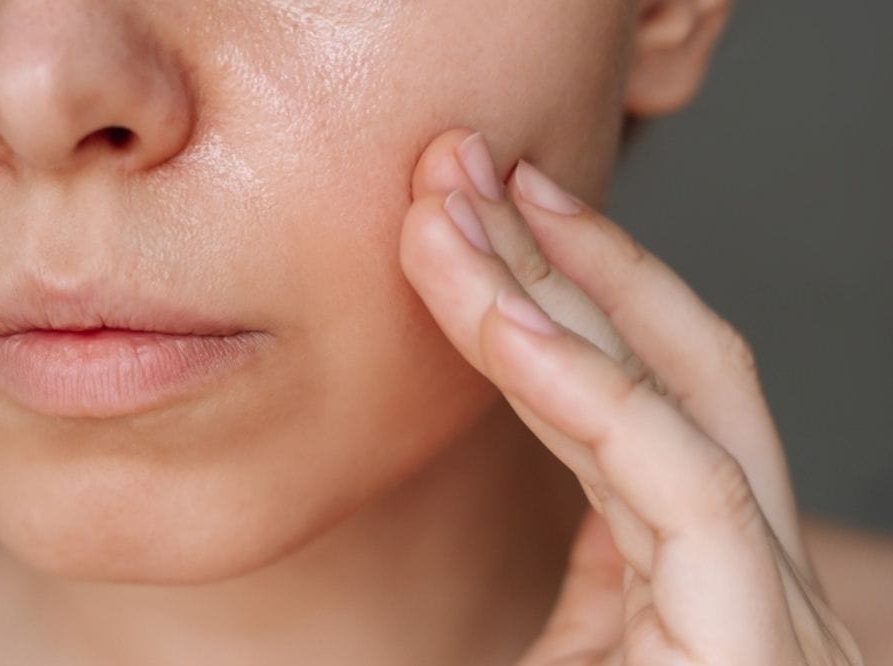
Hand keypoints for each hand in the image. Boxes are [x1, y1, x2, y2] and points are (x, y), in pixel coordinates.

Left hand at [399, 128, 864, 664]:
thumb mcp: (585, 653)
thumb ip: (593, 579)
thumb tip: (582, 510)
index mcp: (719, 564)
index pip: (653, 395)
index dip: (571, 294)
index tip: (484, 220)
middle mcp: (756, 565)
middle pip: (672, 367)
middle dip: (559, 258)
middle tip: (462, 172)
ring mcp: (776, 600)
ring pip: (675, 396)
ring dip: (549, 292)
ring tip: (453, 216)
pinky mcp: (762, 639)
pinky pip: (685, 484)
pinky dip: (588, 392)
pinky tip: (506, 322)